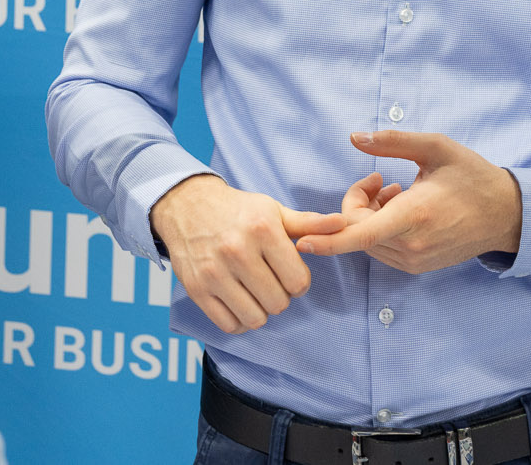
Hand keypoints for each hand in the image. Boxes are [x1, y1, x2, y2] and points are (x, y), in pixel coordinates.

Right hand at [150, 174, 346, 333]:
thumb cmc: (239, 211)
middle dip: (280, 296)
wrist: (188, 206)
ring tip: (255, 292)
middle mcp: (237, 250)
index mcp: (262, 229)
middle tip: (271, 282)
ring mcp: (214, 272)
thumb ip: (309, 223)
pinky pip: (228, 325)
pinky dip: (238, 320)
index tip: (289, 273)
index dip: (299, 282)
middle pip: (278, 303)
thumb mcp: (274, 211)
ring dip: (260, 311)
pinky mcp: (196, 289)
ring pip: (254, 318)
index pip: (298, 282)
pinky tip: (239, 302)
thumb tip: (342, 224)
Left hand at [293, 131, 522, 274]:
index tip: (301, 241)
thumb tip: (355, 137)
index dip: (329, 240)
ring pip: (366, 242)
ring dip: (368, 216)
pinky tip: (401, 207)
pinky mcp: (417, 267)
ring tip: (395, 190)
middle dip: (355, 202)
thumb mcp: (435, 147)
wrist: (505, 215)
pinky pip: (381, 249)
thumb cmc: (472, 176)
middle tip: (378, 177)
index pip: (362, 235)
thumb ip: (393, 142)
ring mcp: (415, 261)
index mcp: (415, 215)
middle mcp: (412, 245)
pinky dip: (379, 228)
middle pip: (357, 231)